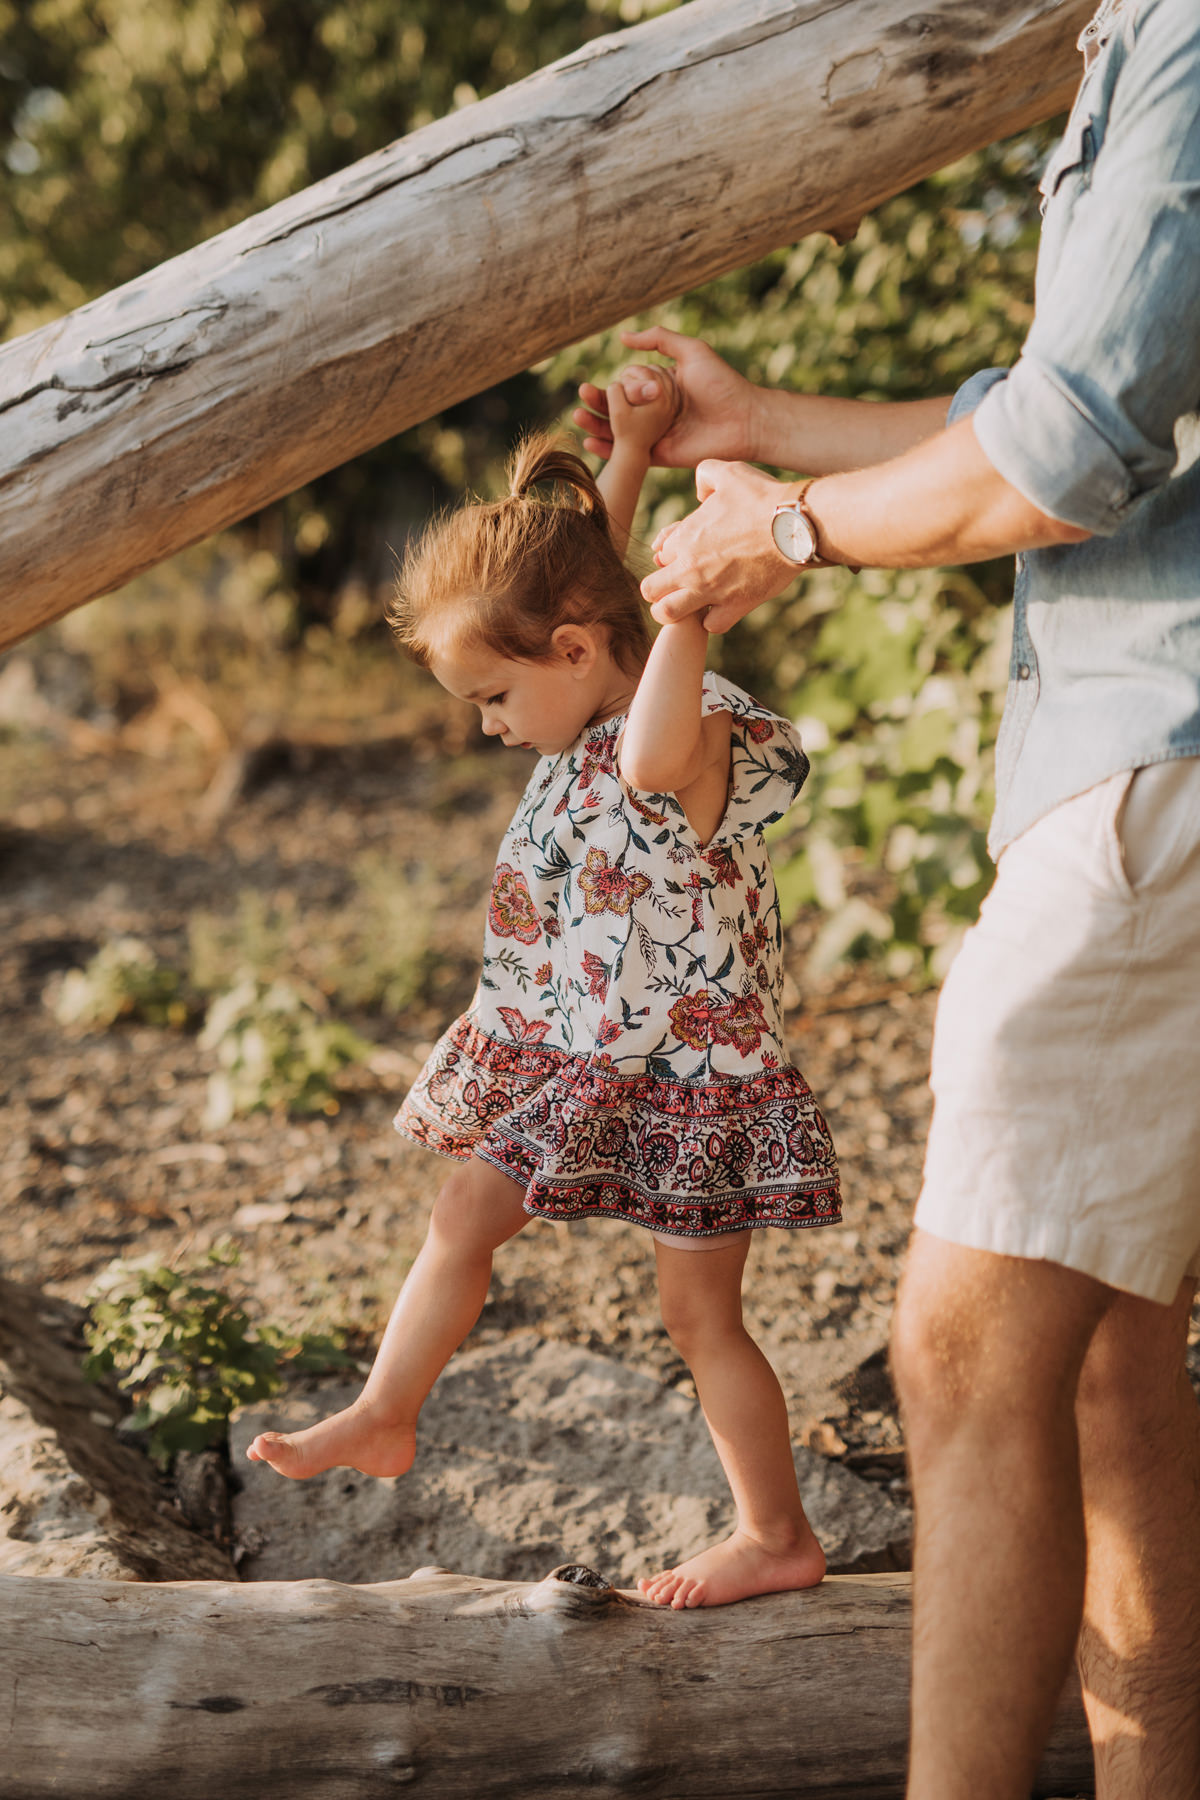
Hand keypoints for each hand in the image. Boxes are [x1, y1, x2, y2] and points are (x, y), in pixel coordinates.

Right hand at [575, 326, 759, 468]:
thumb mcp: (691, 351)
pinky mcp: (657, 455)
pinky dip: (607, 449)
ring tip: (577, 417)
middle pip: (617, 407)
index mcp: (660, 387)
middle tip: (581, 396)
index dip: (614, 384)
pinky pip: (628, 453)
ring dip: (595, 424)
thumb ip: (659, 339)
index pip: (627, 385)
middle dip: (596, 402)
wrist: (743, 419)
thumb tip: (623, 337)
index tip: (606, 383)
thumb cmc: (721, 383)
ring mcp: (654, 434)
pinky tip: (589, 441)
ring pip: (617, 430)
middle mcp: (654, 411)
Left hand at [640, 460, 797, 633]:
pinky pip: (710, 626)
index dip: (669, 553)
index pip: (659, 553)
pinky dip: (712, 620)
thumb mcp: (729, 472)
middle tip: (679, 581)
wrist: (794, 525)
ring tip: (689, 603)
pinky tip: (721, 607)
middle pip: (650, 590)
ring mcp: (710, 590)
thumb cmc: (763, 498)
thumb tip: (700, 493)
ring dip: (674, 610)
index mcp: (684, 537)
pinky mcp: (735, 606)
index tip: (687, 551)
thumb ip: (705, 476)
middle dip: (660, 587)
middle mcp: (690, 567)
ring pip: (668, 614)